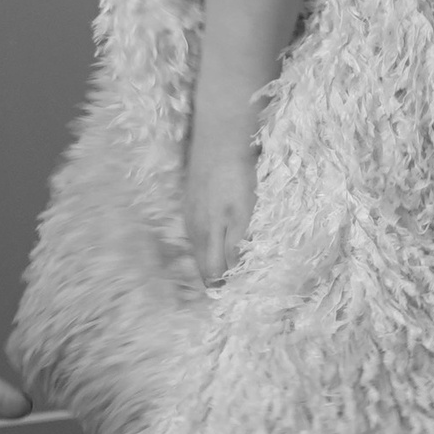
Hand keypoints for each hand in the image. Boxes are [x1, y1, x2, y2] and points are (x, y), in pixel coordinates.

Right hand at [183, 144, 256, 286]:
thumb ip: (236, 244)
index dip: (223, 285)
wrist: (219, 138)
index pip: (213, 272)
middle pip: (203, 263)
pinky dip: (204, 244)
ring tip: (219, 273)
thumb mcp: (243, 213)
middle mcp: (196, 228)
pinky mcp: (190, 201)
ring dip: (208, 262)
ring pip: (198, 248)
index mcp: (208, 234)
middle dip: (214, 278)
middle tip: (227, 290)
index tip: (235, 295)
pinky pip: (195, 232)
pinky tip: (211, 242)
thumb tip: (230, 273)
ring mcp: (191, 214)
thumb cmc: (237, 176)